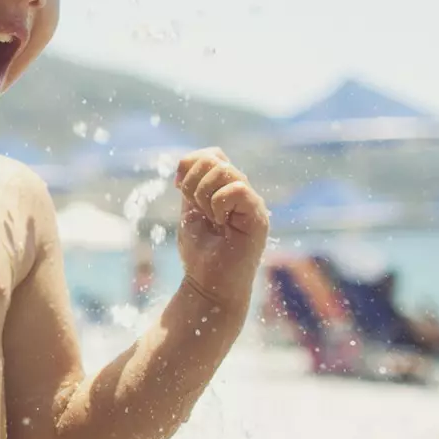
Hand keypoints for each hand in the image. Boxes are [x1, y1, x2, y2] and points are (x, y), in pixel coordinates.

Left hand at [174, 148, 268, 324]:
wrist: (208, 284)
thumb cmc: (201, 252)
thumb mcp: (190, 210)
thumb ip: (192, 184)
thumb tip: (187, 162)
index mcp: (226, 188)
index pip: (211, 154)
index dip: (189, 165)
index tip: (179, 189)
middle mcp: (242, 191)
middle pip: (214, 159)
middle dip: (192, 183)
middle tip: (198, 211)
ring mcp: (252, 203)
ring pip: (224, 171)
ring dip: (203, 197)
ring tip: (211, 220)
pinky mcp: (258, 216)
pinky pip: (236, 189)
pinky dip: (218, 205)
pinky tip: (222, 225)